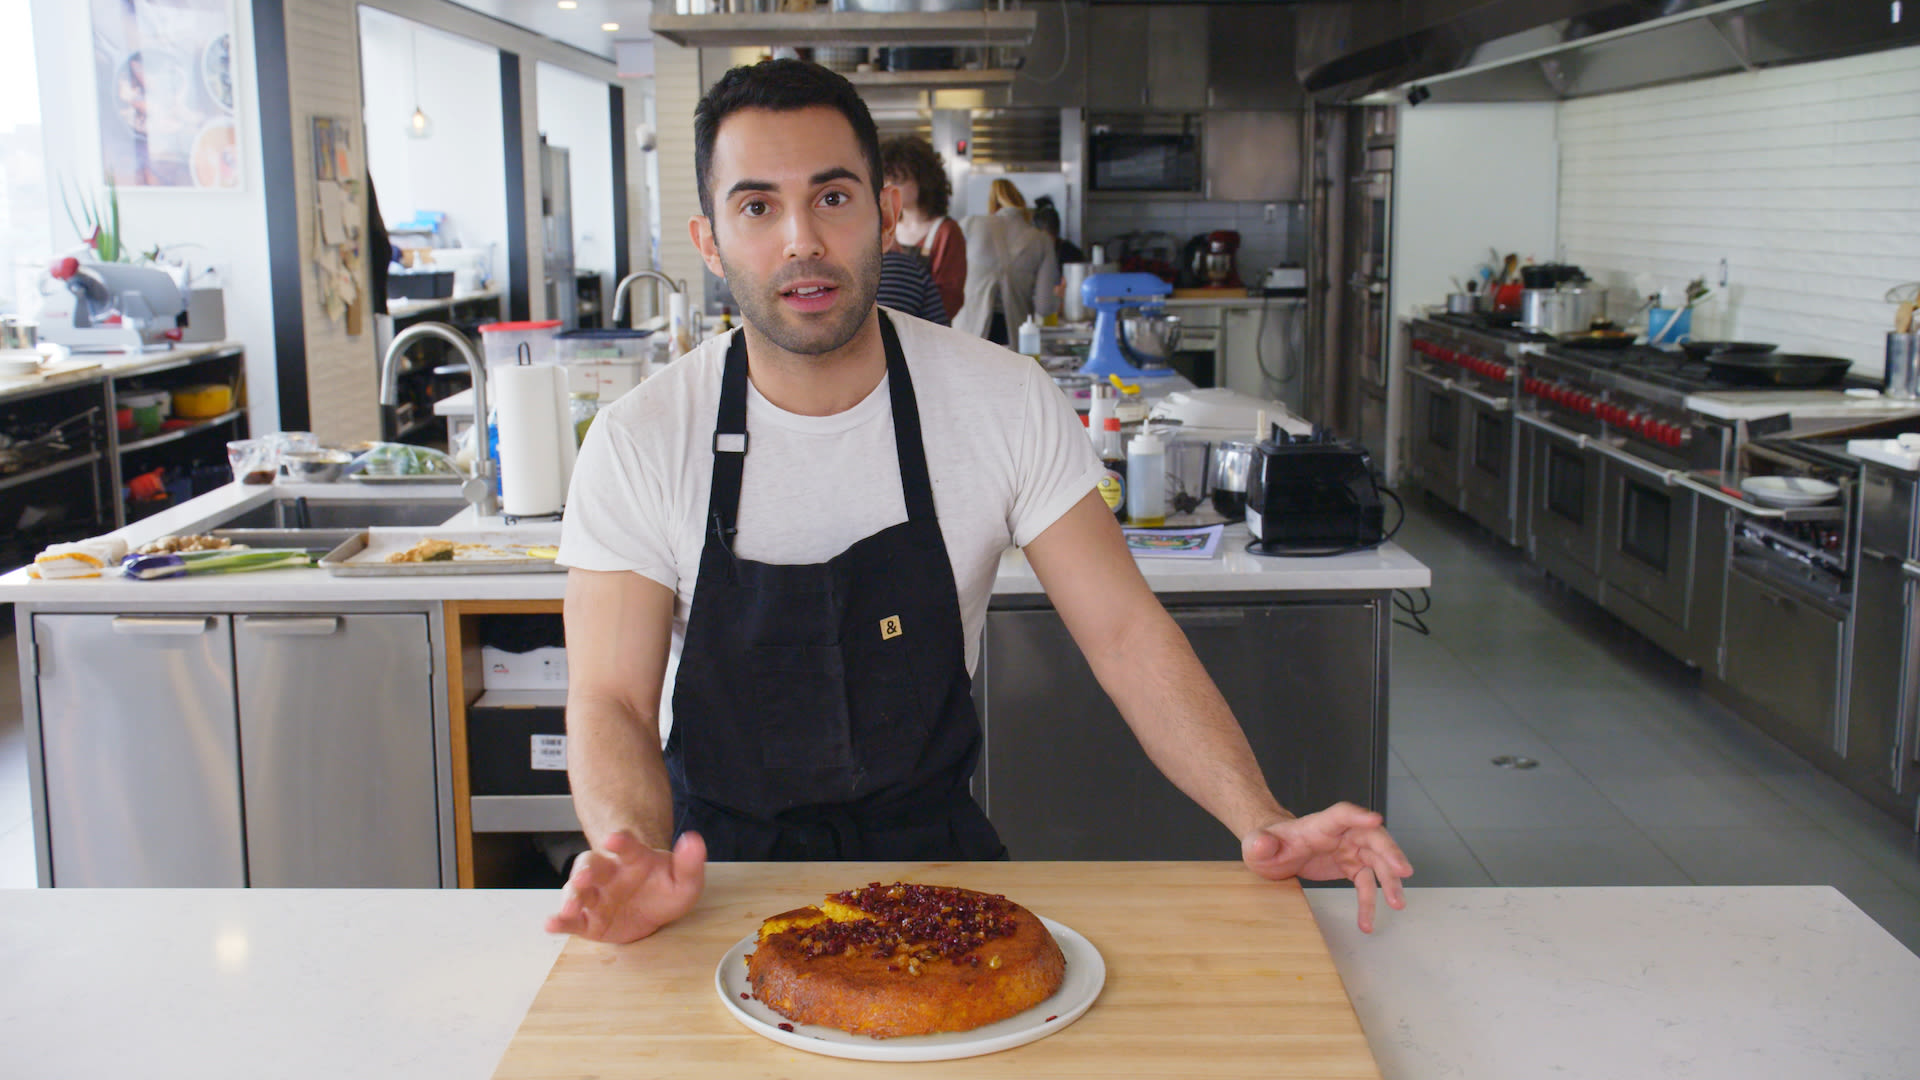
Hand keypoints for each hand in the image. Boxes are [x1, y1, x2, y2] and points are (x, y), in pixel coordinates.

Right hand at [544, 830, 706, 942]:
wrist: (651, 909)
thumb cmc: (663, 888)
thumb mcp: (685, 880)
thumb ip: (690, 862)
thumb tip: (694, 841)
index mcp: (633, 859)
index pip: (626, 846)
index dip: (620, 842)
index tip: (614, 839)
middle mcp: (609, 874)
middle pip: (592, 865)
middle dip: (586, 869)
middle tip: (583, 875)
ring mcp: (596, 896)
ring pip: (577, 891)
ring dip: (571, 896)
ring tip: (569, 906)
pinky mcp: (588, 920)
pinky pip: (571, 920)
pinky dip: (560, 921)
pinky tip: (551, 924)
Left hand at [1240, 803, 1411, 932]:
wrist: (1273, 853)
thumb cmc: (1268, 844)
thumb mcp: (1257, 845)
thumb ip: (1259, 843)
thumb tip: (1261, 843)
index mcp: (1319, 825)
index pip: (1342, 814)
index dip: (1359, 816)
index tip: (1376, 820)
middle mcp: (1340, 835)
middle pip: (1372, 837)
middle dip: (1389, 852)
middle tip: (1402, 871)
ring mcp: (1349, 850)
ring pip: (1377, 862)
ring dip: (1390, 881)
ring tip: (1397, 903)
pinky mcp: (1351, 867)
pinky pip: (1367, 884)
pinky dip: (1370, 903)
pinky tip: (1367, 922)